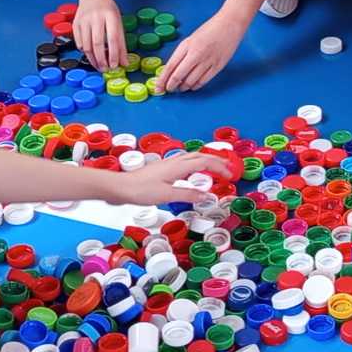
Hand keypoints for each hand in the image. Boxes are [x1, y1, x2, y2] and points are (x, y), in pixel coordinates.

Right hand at [73, 0, 124, 71]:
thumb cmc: (108, 11)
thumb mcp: (119, 23)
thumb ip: (121, 44)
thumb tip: (124, 63)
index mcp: (110, 16)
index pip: (112, 38)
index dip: (113, 54)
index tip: (114, 66)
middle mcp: (96, 17)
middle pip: (97, 43)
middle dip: (101, 60)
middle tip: (105, 69)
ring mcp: (84, 20)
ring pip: (86, 45)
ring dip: (92, 59)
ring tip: (99, 66)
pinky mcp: (75, 24)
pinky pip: (79, 43)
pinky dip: (85, 52)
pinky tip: (91, 55)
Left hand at [108, 151, 231, 204]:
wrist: (120, 187)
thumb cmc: (142, 191)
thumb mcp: (167, 195)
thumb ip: (188, 194)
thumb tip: (206, 196)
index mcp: (178, 166)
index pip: (205, 162)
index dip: (220, 167)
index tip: (230, 174)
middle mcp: (175, 161)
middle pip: (200, 156)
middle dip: (216, 160)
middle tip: (229, 167)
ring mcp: (168, 163)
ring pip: (192, 157)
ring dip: (206, 160)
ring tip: (215, 167)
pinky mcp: (163, 168)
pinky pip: (185, 161)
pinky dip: (196, 164)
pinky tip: (193, 171)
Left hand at [157, 13, 246, 92]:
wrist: (230, 24)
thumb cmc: (210, 29)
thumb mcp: (191, 39)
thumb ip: (182, 54)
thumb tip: (172, 71)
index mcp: (187, 45)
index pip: (170, 67)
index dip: (162, 80)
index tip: (158, 87)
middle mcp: (196, 54)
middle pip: (178, 76)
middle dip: (171, 86)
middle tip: (169, 89)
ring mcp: (208, 61)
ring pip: (190, 81)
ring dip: (183, 87)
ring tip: (181, 87)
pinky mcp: (218, 66)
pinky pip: (203, 81)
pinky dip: (195, 86)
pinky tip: (192, 86)